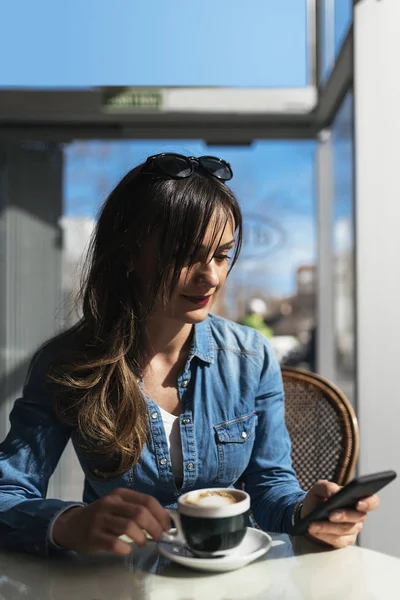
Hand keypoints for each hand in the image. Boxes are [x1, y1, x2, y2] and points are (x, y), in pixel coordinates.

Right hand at [52, 488, 170, 554]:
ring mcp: (100, 519)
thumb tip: (163, 520)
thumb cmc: (102, 516)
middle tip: (159, 537)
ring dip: (141, 537)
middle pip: (140, 512)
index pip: (147, 500)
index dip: (161, 514)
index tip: (167, 526)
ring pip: (128, 526)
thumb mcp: (118, 506)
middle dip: (154, 527)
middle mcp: (110, 503)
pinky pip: (113, 542)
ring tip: (143, 543)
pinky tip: (126, 549)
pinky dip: (124, 547)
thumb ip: (136, 509)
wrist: (72, 524)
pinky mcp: (93, 535)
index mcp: (120, 495)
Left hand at [301, 480, 379, 548]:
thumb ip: (326, 486)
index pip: (372, 501)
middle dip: (344, 516)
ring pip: (345, 529)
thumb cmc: (318, 499)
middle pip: (358, 517)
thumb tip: (335, 491)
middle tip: (330, 515)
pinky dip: (324, 535)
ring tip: (313, 524)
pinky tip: (314, 530)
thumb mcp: (318, 489)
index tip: (358, 503)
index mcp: (357, 499)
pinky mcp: (345, 540)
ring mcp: (353, 529)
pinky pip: (337, 540)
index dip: (369, 503)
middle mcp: (358, 515)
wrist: (309, 514)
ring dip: (328, 527)